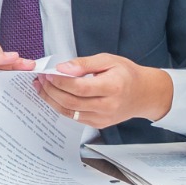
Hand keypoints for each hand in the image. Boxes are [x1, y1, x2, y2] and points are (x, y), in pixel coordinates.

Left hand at [35, 54, 172, 127]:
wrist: (144, 94)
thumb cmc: (127, 74)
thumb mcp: (108, 60)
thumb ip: (84, 63)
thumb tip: (63, 68)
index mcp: (113, 87)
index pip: (79, 87)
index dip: (60, 81)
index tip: (48, 73)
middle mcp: (108, 106)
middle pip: (71, 102)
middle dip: (51, 90)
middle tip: (41, 78)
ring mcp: (103, 118)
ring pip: (69, 112)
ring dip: (51, 99)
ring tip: (42, 86)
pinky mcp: (98, 124)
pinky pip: (74, 117)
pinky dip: (60, 106)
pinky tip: (53, 95)